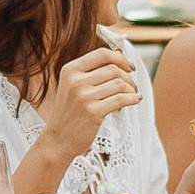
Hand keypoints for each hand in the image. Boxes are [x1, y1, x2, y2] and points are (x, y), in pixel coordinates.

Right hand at [40, 45, 142, 160]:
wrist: (58, 139)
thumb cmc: (70, 113)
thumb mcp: (72, 86)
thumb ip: (92, 70)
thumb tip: (118, 54)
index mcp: (70, 70)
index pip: (102, 54)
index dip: (120, 58)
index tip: (129, 67)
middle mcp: (75, 81)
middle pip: (113, 69)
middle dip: (128, 77)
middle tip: (132, 85)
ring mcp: (84, 97)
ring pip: (119, 84)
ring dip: (131, 88)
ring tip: (132, 94)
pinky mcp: (93, 112)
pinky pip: (121, 99)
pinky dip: (133, 99)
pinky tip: (135, 100)